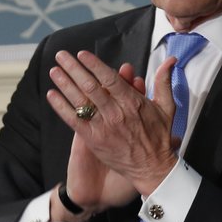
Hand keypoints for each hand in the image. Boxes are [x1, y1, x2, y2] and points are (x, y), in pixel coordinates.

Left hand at [46, 50, 180, 212]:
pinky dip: (61, 107)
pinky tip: (52, 95)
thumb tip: (170, 60)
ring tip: (54, 70)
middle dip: (74, 69)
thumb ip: (164, 82)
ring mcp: (104, 126)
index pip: (110, 78)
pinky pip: (74, 120)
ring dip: (65, 84)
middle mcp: (116, 112)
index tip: (82, 54)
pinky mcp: (94, 140)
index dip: (94, 65)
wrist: (152, 167)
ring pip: (80, 101)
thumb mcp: (166, 107)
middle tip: (62, 56)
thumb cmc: (159, 137)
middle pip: (91, 86)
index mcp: (133, 102)